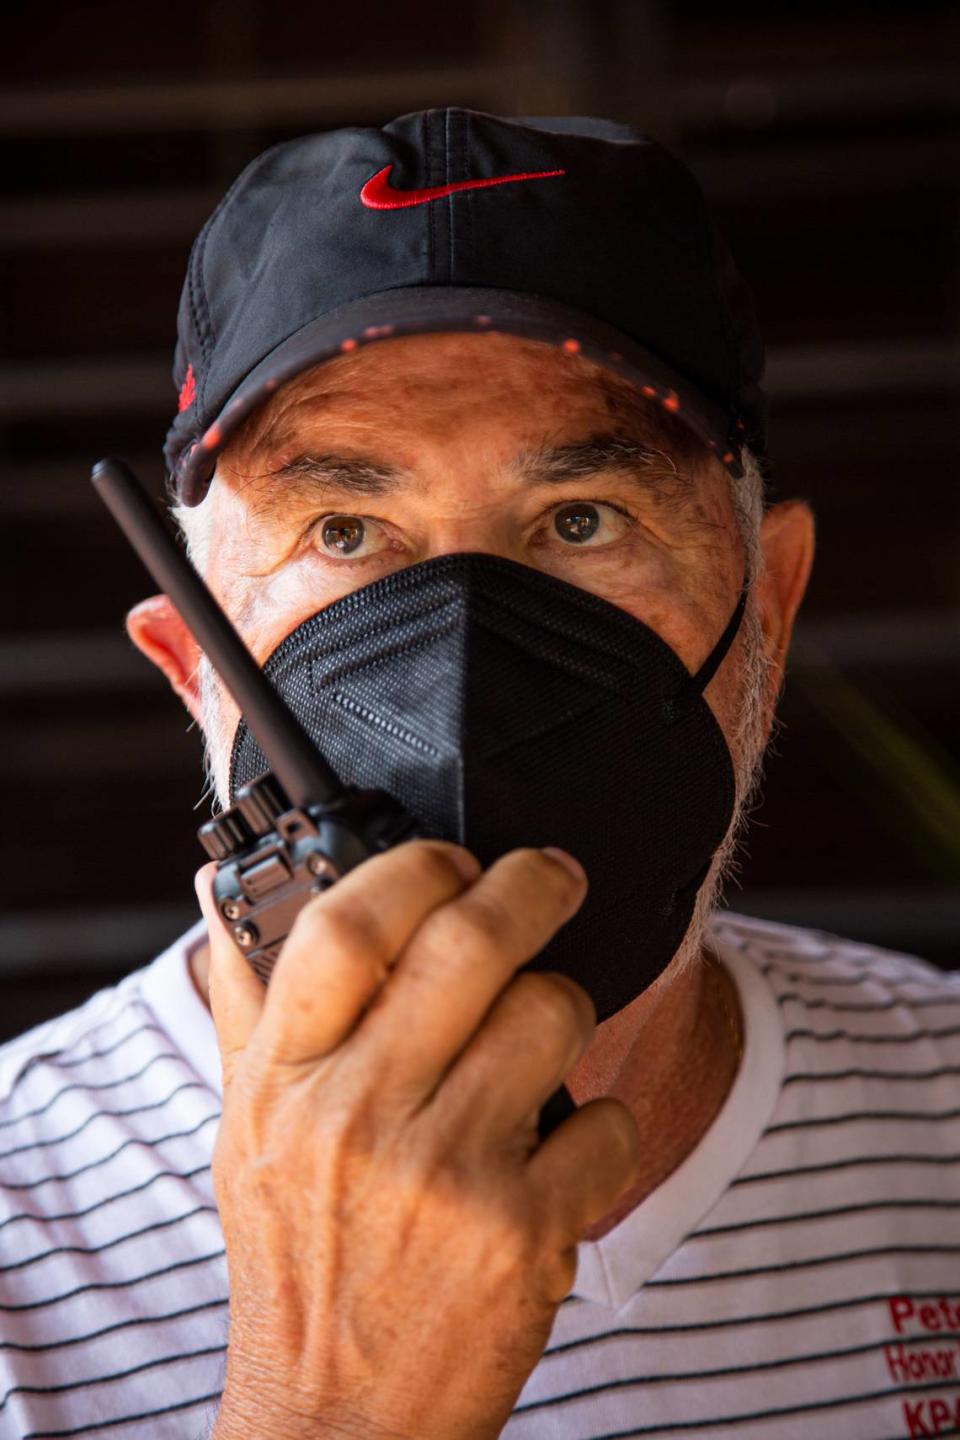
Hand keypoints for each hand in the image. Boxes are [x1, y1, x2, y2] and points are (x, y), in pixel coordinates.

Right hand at [196, 841, 640, 1439]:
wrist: (338, 1422)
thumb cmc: (298, 1261)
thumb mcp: (249, 1133)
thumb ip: (247, 1009)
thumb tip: (220, 900)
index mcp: (287, 1081)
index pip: (346, 927)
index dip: (414, 866)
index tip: (453, 857)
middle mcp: (360, 1118)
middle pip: (469, 944)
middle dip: (532, 885)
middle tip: (555, 876)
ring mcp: (447, 1176)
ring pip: (552, 1015)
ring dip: (565, 1009)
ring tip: (544, 1035)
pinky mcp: (525, 1234)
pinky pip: (609, 1122)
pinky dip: (605, 1125)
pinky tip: (564, 1150)